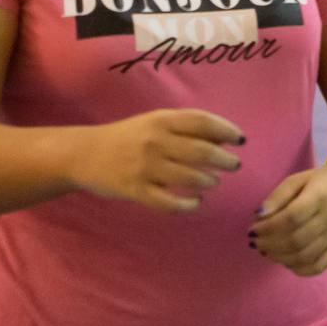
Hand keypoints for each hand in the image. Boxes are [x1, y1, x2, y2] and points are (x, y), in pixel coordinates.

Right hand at [69, 109, 244, 211]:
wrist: (86, 154)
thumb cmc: (128, 137)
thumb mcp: (154, 123)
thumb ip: (185, 127)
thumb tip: (223, 139)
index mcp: (161, 120)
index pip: (202, 122)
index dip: (226, 130)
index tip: (240, 140)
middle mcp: (156, 142)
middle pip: (203, 152)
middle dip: (225, 160)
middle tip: (234, 165)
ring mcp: (146, 168)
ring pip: (191, 178)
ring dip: (210, 182)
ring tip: (213, 182)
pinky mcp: (137, 191)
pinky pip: (171, 203)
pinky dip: (190, 204)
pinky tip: (196, 202)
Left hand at [250, 163, 326, 275]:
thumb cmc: (322, 180)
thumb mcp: (297, 179)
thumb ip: (278, 196)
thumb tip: (259, 216)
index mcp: (319, 197)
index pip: (291, 218)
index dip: (268, 227)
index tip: (253, 229)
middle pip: (296, 240)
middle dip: (270, 244)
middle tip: (256, 242)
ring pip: (305, 256)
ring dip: (280, 258)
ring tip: (266, 251)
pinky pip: (319, 266)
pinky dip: (299, 269)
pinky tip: (286, 261)